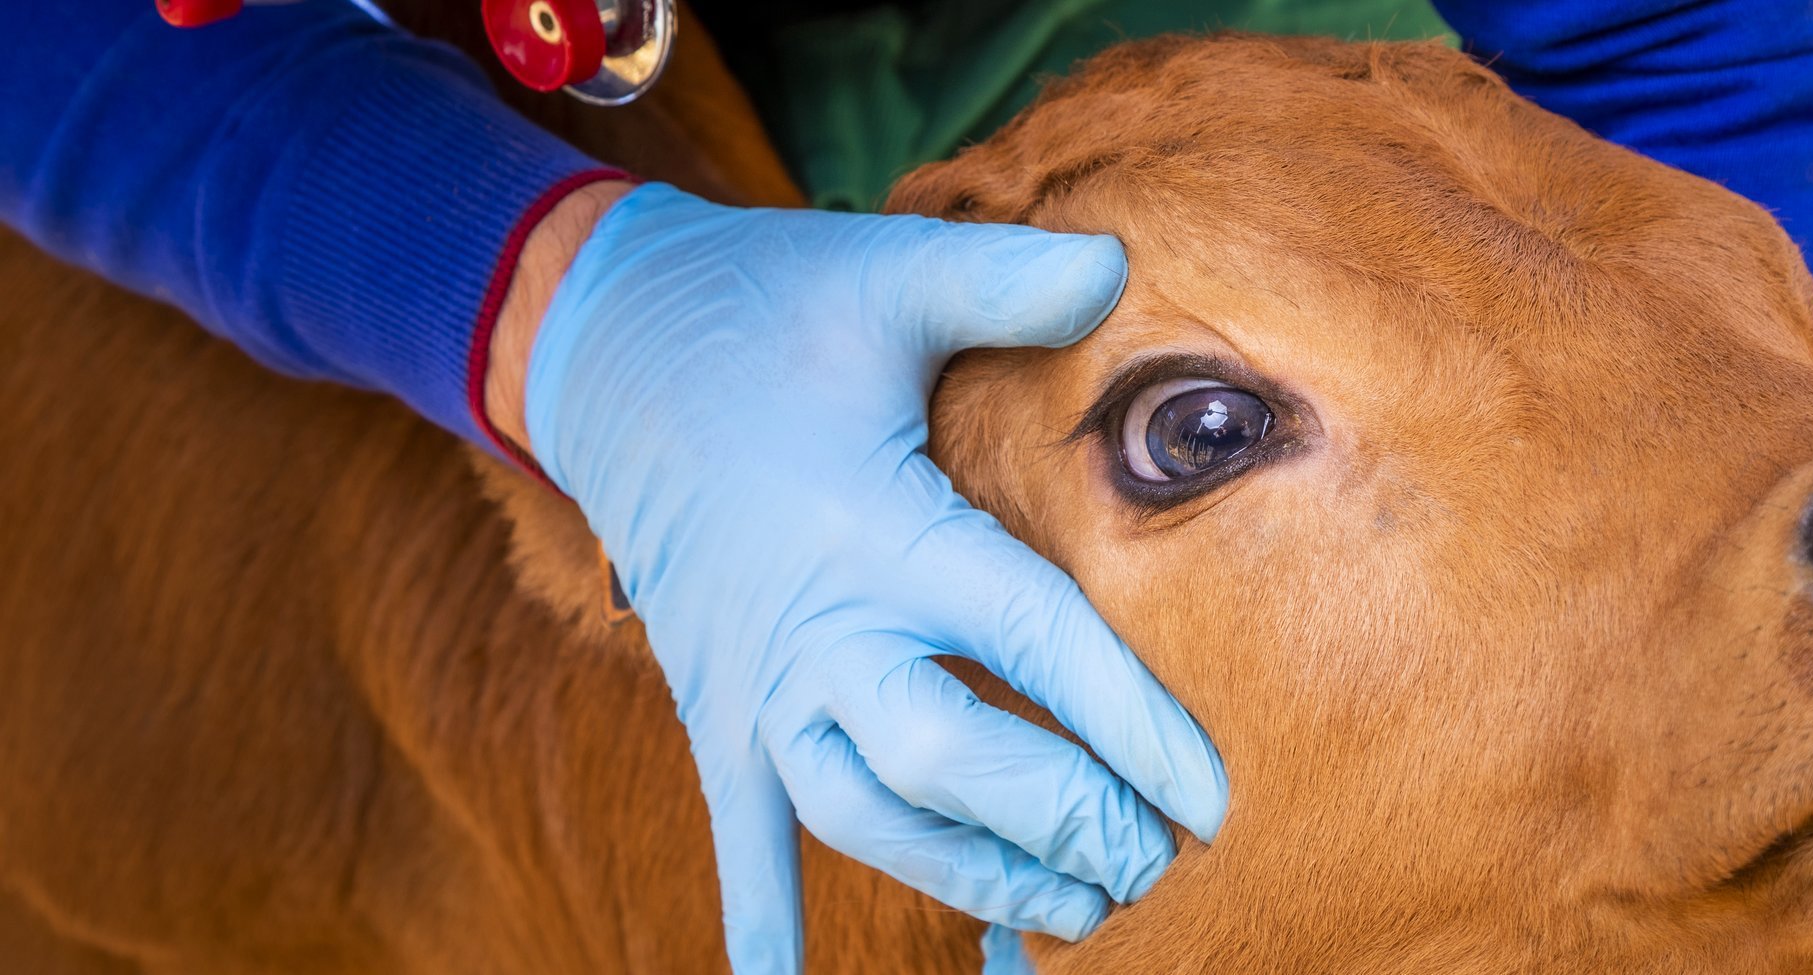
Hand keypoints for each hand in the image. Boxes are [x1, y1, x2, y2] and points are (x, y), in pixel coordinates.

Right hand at [506, 184, 1227, 972]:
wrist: (600, 344)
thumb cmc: (769, 308)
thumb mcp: (887, 274)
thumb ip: (1007, 276)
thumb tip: (1117, 264)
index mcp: (877, 524)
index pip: (1028, 640)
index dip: (1128, 724)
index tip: (1212, 801)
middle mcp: (814, 623)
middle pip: (943, 759)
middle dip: (1057, 822)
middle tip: (1153, 865)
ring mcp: (752, 679)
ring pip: (860, 818)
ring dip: (965, 879)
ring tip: (1071, 919)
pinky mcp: (713, 705)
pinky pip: (739, 837)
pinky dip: (764, 922)